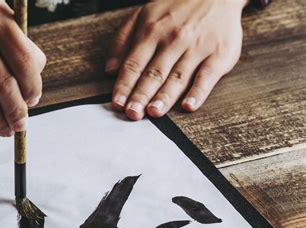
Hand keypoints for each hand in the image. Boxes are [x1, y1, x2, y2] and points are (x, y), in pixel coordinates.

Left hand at [106, 0, 246, 119]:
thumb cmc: (176, 7)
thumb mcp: (142, 15)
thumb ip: (122, 41)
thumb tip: (110, 70)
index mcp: (151, 31)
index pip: (133, 64)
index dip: (124, 85)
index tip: (117, 103)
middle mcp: (174, 40)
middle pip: (153, 73)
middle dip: (141, 95)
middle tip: (132, 114)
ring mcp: (197, 47)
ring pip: (177, 76)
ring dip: (165, 97)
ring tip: (154, 112)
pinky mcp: (220, 54)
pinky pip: (207, 76)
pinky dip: (199, 92)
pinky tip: (189, 106)